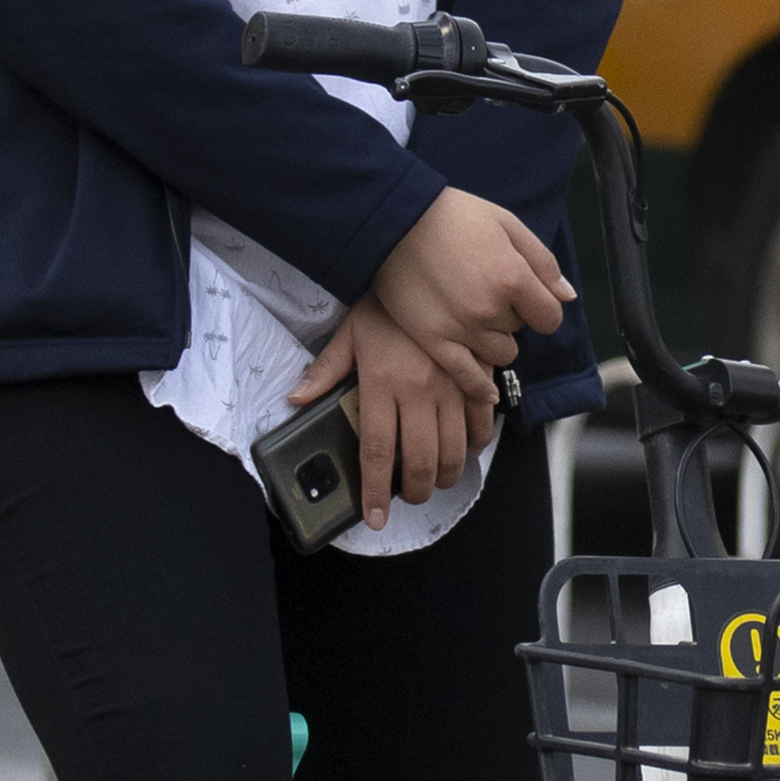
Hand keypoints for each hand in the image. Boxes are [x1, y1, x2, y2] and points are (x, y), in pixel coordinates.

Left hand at [291, 303, 479, 523]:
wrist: (425, 264)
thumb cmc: (384, 303)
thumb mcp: (349, 333)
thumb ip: (325, 370)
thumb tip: (298, 399)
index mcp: (382, 384)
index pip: (378, 451)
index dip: (376, 490)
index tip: (374, 516)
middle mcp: (418, 391)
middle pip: (421, 460)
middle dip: (416, 491)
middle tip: (408, 499)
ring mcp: (451, 385)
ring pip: (454, 449)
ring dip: (447, 475)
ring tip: (436, 482)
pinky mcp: (475, 376)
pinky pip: (481, 420)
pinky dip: (477, 443)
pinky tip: (468, 451)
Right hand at [362, 188, 570, 407]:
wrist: (393, 222)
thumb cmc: (454, 215)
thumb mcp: (507, 224)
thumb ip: (542, 262)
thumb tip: (567, 296)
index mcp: (513, 278)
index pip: (550, 318)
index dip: (540, 307)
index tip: (525, 297)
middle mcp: (491, 310)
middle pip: (520, 331)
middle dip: (510, 315)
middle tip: (484, 291)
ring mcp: (462, 329)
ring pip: (499, 354)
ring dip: (493, 340)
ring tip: (472, 316)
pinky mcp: (434, 341)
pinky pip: (468, 377)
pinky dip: (480, 387)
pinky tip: (488, 394)